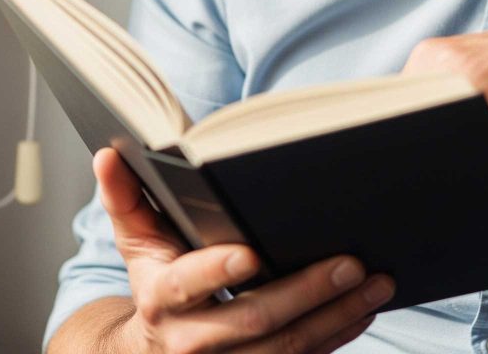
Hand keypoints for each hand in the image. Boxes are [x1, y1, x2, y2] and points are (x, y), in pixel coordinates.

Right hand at [93, 147, 393, 352]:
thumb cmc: (155, 279)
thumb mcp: (136, 239)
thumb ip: (126, 196)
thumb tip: (108, 152)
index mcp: (161, 298)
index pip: (190, 285)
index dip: (220, 270)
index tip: (256, 252)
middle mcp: (191, 341)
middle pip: (254, 321)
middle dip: (306, 291)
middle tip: (352, 261)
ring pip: (285, 350)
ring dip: (336, 316)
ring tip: (378, 282)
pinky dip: (336, 338)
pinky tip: (365, 310)